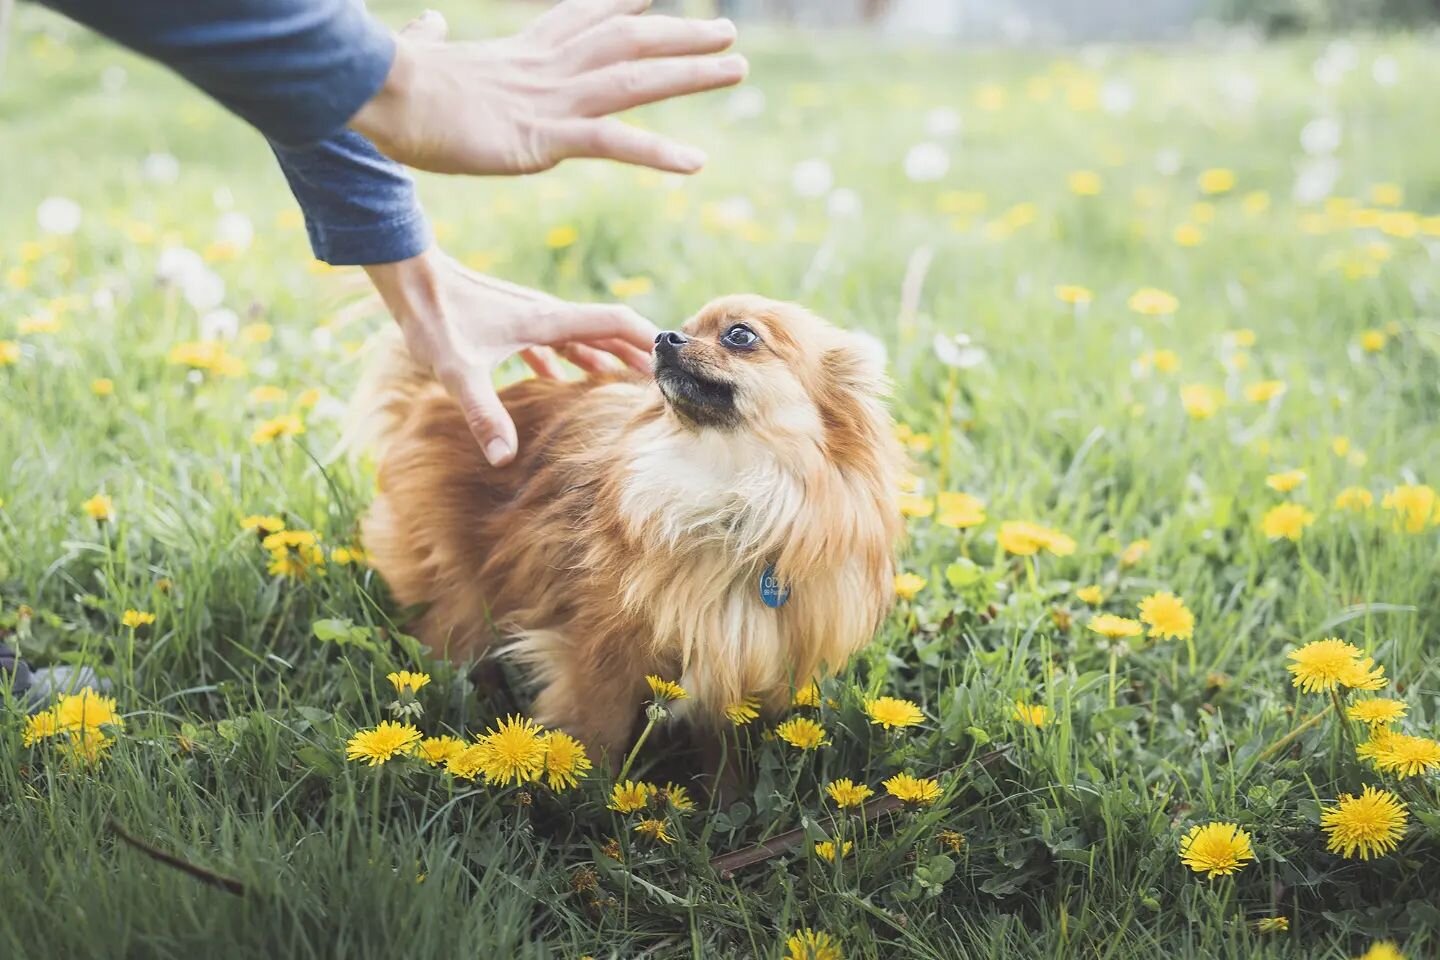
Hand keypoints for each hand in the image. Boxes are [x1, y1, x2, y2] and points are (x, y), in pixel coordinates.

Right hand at [350, 1, 744, 175]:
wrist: (377, 93)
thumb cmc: (389, 82)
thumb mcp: (421, 55)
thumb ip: (434, 41)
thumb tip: (429, 24)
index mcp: (519, 51)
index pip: (580, 18)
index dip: (620, 5)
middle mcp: (546, 68)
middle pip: (626, 40)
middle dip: (679, 34)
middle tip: (726, 31)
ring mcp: (550, 100)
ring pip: (635, 78)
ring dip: (689, 73)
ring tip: (736, 68)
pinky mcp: (544, 138)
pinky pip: (612, 143)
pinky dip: (656, 152)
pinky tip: (694, 164)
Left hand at [364, 248, 656, 466]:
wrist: (408, 275)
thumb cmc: (435, 317)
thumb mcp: (458, 371)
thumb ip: (484, 414)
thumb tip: (505, 459)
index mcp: (548, 320)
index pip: (614, 322)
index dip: (647, 339)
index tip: (673, 358)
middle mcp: (546, 315)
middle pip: (605, 331)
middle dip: (634, 355)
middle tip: (659, 381)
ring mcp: (529, 316)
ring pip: (579, 337)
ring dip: (602, 358)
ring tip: (620, 384)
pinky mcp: (510, 321)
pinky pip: (551, 341)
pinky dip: (566, 359)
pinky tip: (556, 381)